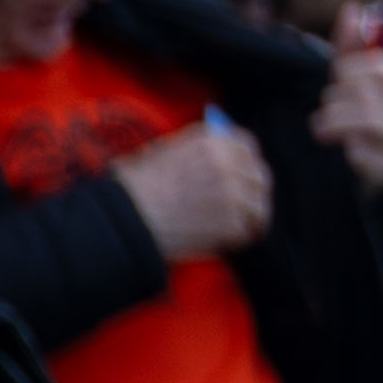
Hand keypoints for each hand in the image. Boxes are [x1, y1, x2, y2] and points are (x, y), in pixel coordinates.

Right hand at [116, 120, 273, 258]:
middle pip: (259, 177)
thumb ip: (199, 150)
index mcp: (211, 140)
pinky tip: (223, 241)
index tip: (245, 173)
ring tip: (236, 227)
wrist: (123, 218)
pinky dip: (238, 239)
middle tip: (244, 206)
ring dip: (249, 217)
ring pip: (259, 206)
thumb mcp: (163, 152)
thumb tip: (225, 156)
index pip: (248, 146)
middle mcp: (228, 163)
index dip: (247, 162)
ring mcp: (233, 193)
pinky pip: (248, 231)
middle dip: (252, 191)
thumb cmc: (134, 187)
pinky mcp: (232, 222)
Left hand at [309, 44, 382, 191]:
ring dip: (336, 123)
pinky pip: (368, 156)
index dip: (349, 70)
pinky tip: (346, 151)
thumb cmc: (370, 112)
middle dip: (336, 99)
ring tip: (320, 128)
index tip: (337, 77)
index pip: (378, 64)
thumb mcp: (359, 80)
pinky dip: (352, 153)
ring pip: (370, 120)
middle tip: (326, 105)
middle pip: (367, 92)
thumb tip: (352, 8)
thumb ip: (352, 46)